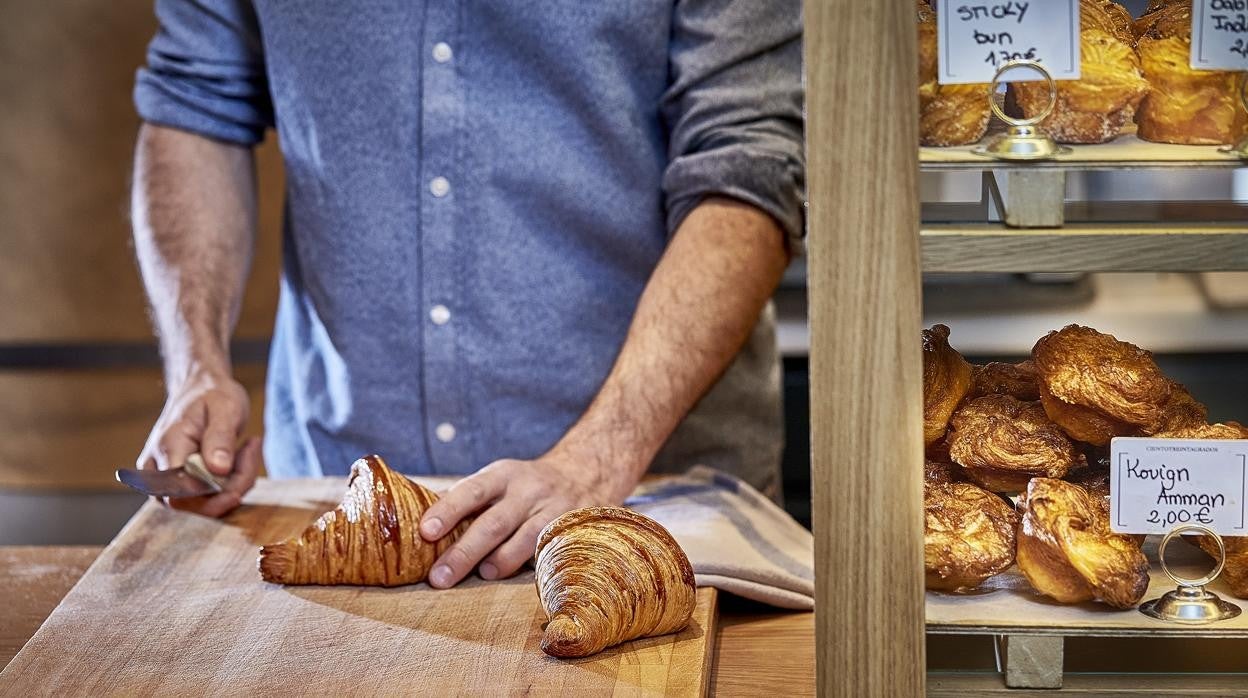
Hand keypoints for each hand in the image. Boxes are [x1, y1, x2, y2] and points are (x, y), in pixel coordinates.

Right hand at [135, 366, 261, 516]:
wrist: (200, 388)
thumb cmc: (211, 395)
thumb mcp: (224, 408)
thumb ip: (219, 439)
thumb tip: (217, 471)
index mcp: (169, 448)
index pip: (182, 493)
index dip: (215, 495)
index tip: (245, 471)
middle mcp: (159, 469)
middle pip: (194, 503)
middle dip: (233, 486)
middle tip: (251, 451)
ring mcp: (166, 479)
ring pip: (204, 503)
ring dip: (235, 483)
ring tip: (247, 448)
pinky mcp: (179, 484)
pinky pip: (208, 497)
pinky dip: (231, 482)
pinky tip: (241, 456)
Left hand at [419, 454, 637, 587]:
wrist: (587, 472)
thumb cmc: (525, 485)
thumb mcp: (499, 479)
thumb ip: (465, 498)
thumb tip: (414, 520)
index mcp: (503, 475)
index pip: (472, 490)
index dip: (448, 510)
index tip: (424, 531)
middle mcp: (528, 490)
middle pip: (494, 523)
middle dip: (465, 552)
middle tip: (439, 578)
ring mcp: (553, 511)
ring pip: (526, 539)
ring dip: (502, 560)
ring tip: (483, 575)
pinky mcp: (572, 530)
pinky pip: (551, 552)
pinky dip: (533, 566)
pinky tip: (521, 578)